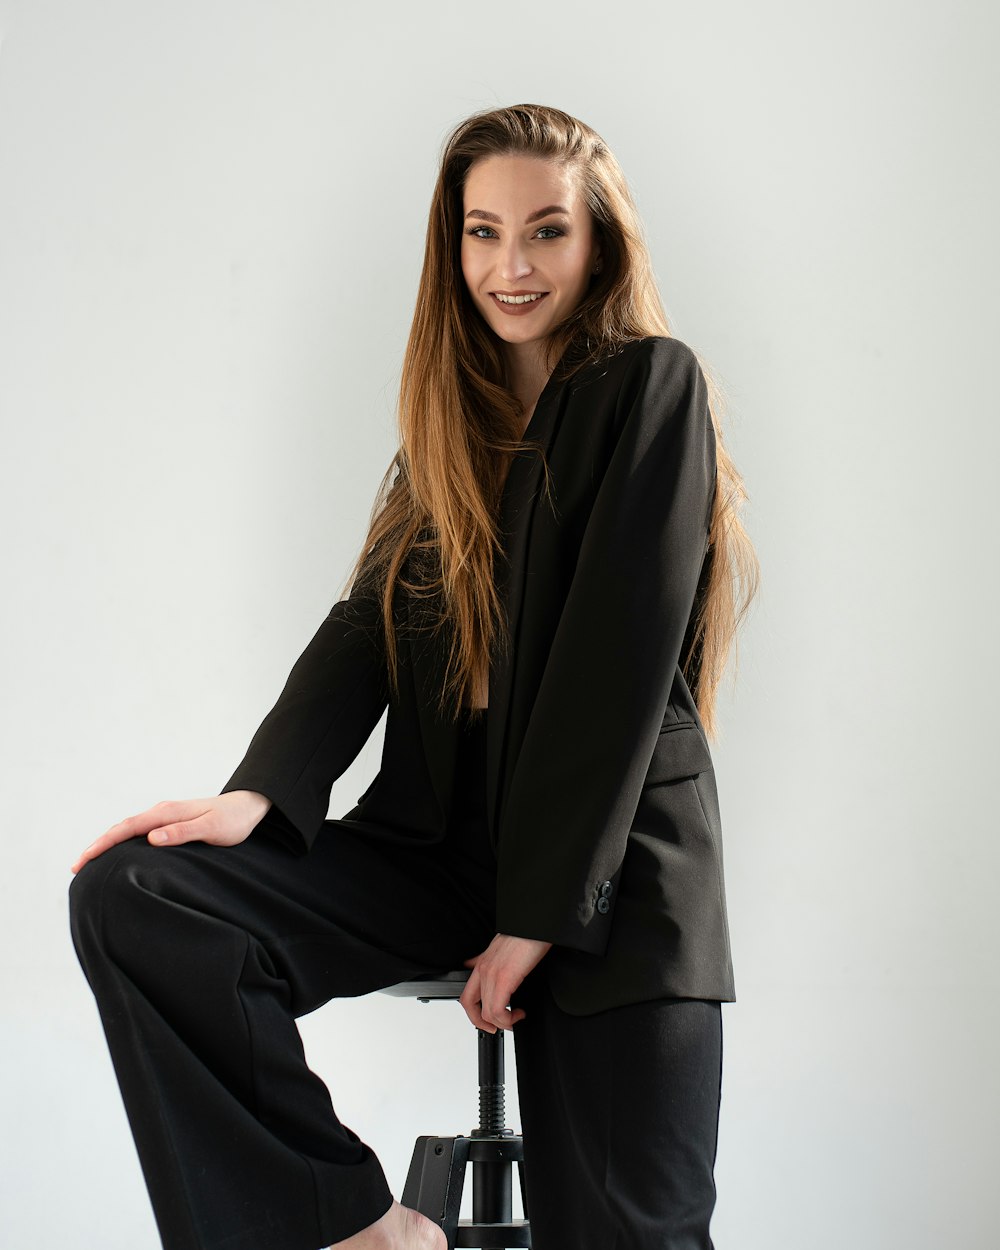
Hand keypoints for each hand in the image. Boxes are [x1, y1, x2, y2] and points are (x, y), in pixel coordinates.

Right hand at [70, 790, 272, 873]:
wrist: (249, 806)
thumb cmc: (233, 820)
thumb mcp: (211, 829)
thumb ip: (182, 833)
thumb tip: (151, 838)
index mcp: (168, 812)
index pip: (127, 828)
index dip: (104, 844)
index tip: (84, 859)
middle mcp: (163, 811)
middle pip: (122, 827)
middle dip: (98, 845)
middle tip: (76, 867)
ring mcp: (166, 816)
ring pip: (129, 829)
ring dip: (108, 843)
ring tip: (89, 862)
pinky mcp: (171, 822)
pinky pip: (139, 831)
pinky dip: (123, 841)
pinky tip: (119, 854)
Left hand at [460, 933, 552, 1031]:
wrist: (534, 925)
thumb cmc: (523, 935)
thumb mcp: (497, 947)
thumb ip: (484, 959)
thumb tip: (473, 964)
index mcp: (481, 965)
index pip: (466, 997)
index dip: (473, 1015)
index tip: (487, 1021)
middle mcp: (483, 970)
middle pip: (472, 1008)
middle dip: (485, 1024)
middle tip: (500, 1027)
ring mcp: (492, 975)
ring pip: (487, 1013)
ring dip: (502, 1023)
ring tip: (516, 1017)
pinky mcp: (504, 978)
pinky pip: (497, 1010)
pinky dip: (508, 1019)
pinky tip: (519, 1013)